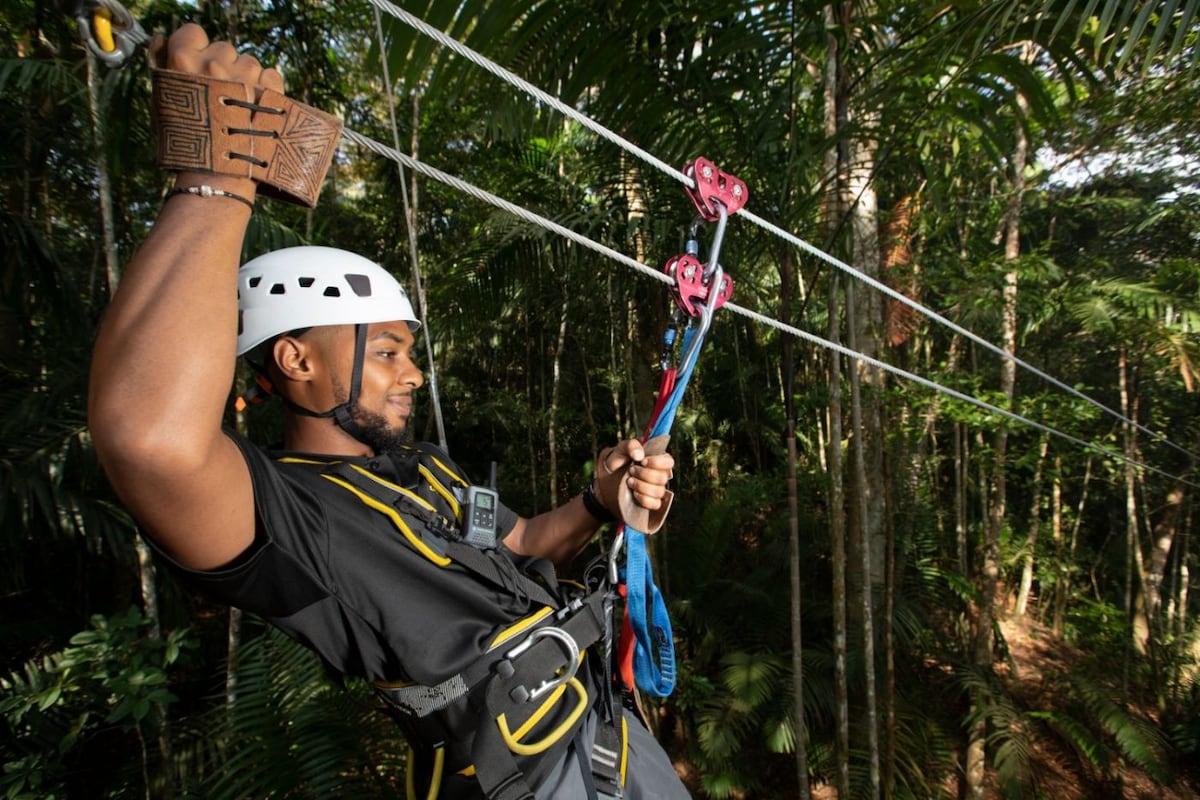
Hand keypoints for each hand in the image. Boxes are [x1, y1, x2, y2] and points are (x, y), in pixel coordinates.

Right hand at [152, 24, 285, 199]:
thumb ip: (165, 68)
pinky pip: (271, 76)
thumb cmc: (184, 142)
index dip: (196, 46)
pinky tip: (258, 107)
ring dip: (247, 78)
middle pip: (224, 48)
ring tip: (240, 108)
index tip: (198, 63)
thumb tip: (163, 41)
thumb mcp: (163, 100)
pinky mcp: (270, 91)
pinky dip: (268, 88)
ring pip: (250, 62)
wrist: (217, 174)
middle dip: (224, 66)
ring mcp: (245, 76)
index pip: (193, 32)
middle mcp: (215, 63)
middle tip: (221, 94)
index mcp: (183, 60)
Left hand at [595, 438, 673, 515]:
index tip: (642, 461)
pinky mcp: (651, 502)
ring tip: (629, 481)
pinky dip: (644, 499)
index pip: (669, 461)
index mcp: (656, 460)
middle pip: (662, 477)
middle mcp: (659, 474)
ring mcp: (656, 489)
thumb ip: (630, 445)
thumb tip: (640, 454)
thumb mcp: (620, 450)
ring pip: (659, 491)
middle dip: (644, 474)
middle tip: (631, 470)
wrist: (605, 481)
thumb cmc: (616, 462)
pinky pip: (655, 504)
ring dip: (642, 486)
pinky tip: (634, 493)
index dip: (658, 462)